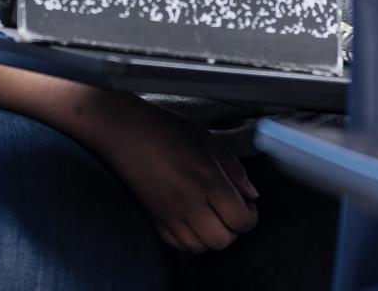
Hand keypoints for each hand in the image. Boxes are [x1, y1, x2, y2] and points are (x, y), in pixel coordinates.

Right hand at [92, 98, 259, 252]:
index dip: (250, 217)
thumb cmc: (167, 130)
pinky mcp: (154, 220)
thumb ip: (235, 170)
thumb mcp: (209, 141)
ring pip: (200, 247)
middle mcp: (189, 203)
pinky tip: (192, 221)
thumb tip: (252, 195)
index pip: (240, 219)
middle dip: (233, 230)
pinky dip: (190, 239)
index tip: (248, 206)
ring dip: (212, 236)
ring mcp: (169, 215)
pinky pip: (178, 245)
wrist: (125, 132)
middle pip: (222, 240)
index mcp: (207, 180)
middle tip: (231, 212)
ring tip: (212, 217)